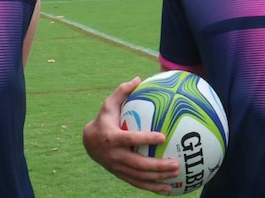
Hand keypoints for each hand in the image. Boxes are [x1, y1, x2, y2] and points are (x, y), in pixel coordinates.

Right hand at [82, 77, 179, 193]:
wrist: (88, 143)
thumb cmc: (103, 121)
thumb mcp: (108, 105)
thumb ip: (122, 92)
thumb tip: (138, 78)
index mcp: (113, 138)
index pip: (130, 139)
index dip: (146, 139)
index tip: (162, 137)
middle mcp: (115, 156)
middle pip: (138, 164)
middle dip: (157, 166)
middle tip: (175, 163)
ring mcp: (118, 168)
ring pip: (140, 176)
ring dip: (158, 178)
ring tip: (176, 175)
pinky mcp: (121, 175)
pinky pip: (138, 183)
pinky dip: (153, 188)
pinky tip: (168, 190)